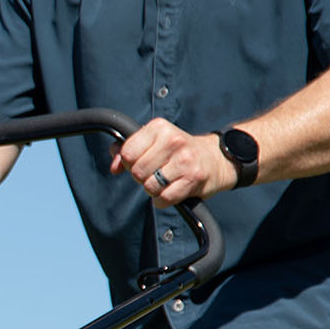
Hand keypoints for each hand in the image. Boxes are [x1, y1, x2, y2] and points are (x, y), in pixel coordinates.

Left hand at [109, 120, 232, 206]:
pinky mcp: (194, 178)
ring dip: (153, 190)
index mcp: (159, 127)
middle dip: (141, 178)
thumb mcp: (152, 141)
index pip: (127, 152)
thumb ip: (127, 149)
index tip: (140, 162)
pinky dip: (162, 200)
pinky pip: (164, 198)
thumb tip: (114, 167)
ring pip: (149, 186)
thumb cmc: (177, 151)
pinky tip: (171, 190)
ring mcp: (185, 160)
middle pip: (137, 172)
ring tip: (164, 181)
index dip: (129, 163)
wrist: (215, 159)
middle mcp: (173, 141)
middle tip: (154, 173)